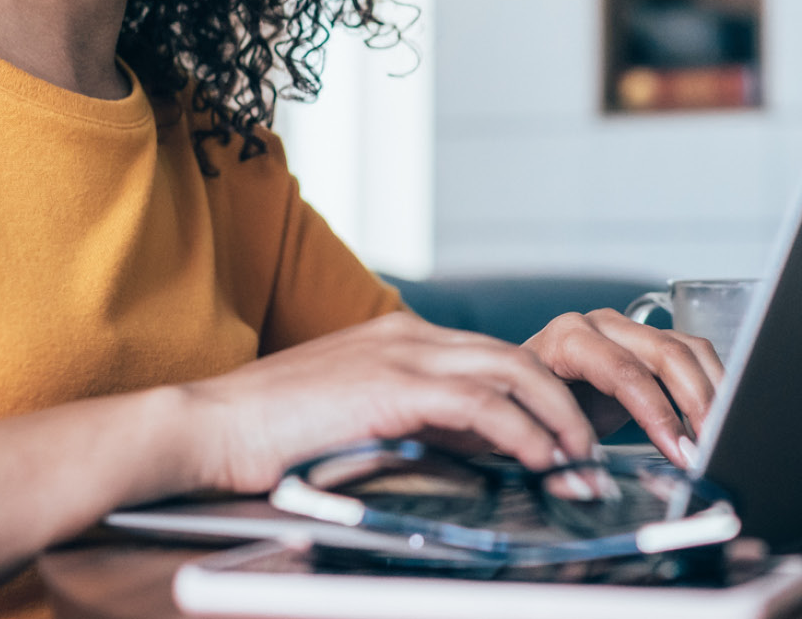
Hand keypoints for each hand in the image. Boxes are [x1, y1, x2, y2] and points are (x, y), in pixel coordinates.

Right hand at [175, 311, 598, 493]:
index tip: (570, 438)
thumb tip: (457, 453)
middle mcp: (409, 336)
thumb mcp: (352, 415)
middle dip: (567, 407)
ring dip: (560, 423)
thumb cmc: (268, 432)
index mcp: (400, 339)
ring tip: (583, 465)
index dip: (541, 396)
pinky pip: (483, 406)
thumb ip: (405, 420)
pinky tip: (542, 460)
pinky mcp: (393, 387)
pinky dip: (523, 433)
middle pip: (519, 359)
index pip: (494, 357)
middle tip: (594, 454)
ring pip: (514, 374)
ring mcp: (402, 355)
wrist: (206, 425)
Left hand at [522, 309, 724, 468]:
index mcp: (567, 340)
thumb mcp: (535, 428)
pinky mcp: (649, 343)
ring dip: (712, 394)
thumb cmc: (525, 409)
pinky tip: (716, 419)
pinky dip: (712, 386)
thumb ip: (565, 449)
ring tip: (719, 436)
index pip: (624, 371)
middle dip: (696, 405)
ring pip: (688, 350)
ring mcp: (629, 330)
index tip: (678, 452)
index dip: (657, 413)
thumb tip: (591, 484)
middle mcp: (601, 326)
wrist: (520, 392)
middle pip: (666, 354)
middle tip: (709, 447)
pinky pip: (694, 355)